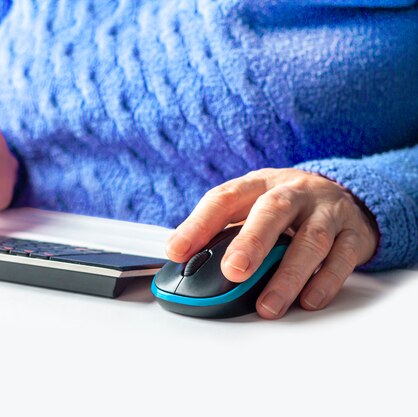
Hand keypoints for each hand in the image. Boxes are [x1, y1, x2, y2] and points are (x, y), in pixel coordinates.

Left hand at [165, 168, 379, 318]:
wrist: (344, 194)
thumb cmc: (284, 209)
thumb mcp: (250, 208)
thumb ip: (221, 232)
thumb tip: (184, 262)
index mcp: (257, 185)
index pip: (223, 199)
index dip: (198, 224)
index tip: (176, 251)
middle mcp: (293, 192)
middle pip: (272, 211)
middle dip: (251, 242)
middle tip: (233, 271)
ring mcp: (326, 211)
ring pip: (310, 240)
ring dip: (288, 275)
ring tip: (268, 305)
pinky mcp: (354, 234)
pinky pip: (342, 258)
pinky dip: (325, 282)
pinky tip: (308, 300)